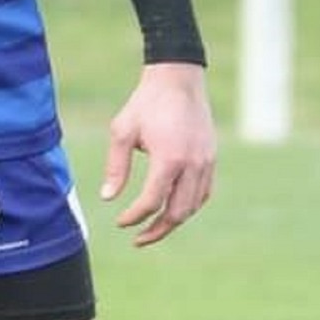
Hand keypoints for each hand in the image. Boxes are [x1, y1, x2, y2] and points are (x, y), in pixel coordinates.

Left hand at [100, 61, 215, 246]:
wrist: (178, 80)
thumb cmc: (146, 104)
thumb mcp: (122, 131)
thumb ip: (116, 167)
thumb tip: (108, 198)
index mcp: (169, 159)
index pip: (153, 201)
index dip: (135, 217)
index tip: (120, 223)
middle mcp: (193, 164)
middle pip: (178, 212)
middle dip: (157, 230)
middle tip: (138, 239)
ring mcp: (206, 162)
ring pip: (194, 205)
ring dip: (174, 221)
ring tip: (153, 229)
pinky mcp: (211, 158)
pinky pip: (204, 192)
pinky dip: (189, 206)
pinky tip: (173, 210)